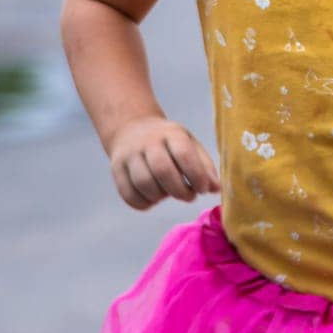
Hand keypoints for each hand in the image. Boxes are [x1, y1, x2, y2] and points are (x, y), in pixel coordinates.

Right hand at [106, 116, 220, 210]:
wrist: (133, 129)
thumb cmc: (170, 143)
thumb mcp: (190, 144)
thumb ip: (205, 166)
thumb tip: (217, 189)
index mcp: (171, 132)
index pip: (184, 154)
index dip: (196, 175)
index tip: (203, 189)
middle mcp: (148, 141)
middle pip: (162, 170)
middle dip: (179, 190)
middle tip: (189, 196)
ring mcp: (129, 154)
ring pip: (144, 184)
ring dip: (161, 197)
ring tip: (169, 194)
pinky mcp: (116, 169)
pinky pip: (129, 195)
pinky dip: (144, 203)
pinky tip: (154, 199)